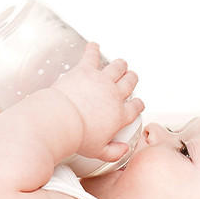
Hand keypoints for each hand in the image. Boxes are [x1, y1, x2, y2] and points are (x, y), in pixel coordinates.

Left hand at [50, 42, 144, 161]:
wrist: (60, 121)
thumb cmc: (77, 137)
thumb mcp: (99, 152)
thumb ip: (114, 152)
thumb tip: (123, 150)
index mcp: (120, 115)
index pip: (135, 107)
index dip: (138, 105)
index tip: (138, 103)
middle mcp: (114, 95)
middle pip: (129, 83)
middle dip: (132, 79)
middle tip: (131, 78)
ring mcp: (101, 80)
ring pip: (117, 67)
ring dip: (120, 65)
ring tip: (121, 63)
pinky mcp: (85, 70)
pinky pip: (92, 55)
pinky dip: (93, 49)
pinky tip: (94, 46)